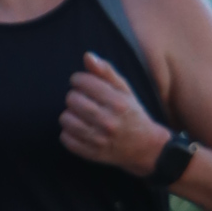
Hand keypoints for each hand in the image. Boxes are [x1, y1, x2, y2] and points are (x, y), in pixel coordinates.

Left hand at [60, 53, 167, 176]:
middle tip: (82, 100)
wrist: (145, 147)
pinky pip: (66, 139)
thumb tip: (87, 56)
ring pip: (66, 119)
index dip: (78, 80)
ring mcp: (100, 140)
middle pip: (72, 100)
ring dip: (69, 114)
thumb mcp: (124, 90)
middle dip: (74, 96)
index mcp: (118, 102)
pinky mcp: (92, 154)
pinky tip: (79, 129)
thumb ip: (106, 71)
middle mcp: (109, 121)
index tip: (81, 83)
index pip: (84, 82)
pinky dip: (68, 133)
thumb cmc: (131, 113)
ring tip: (79, 114)